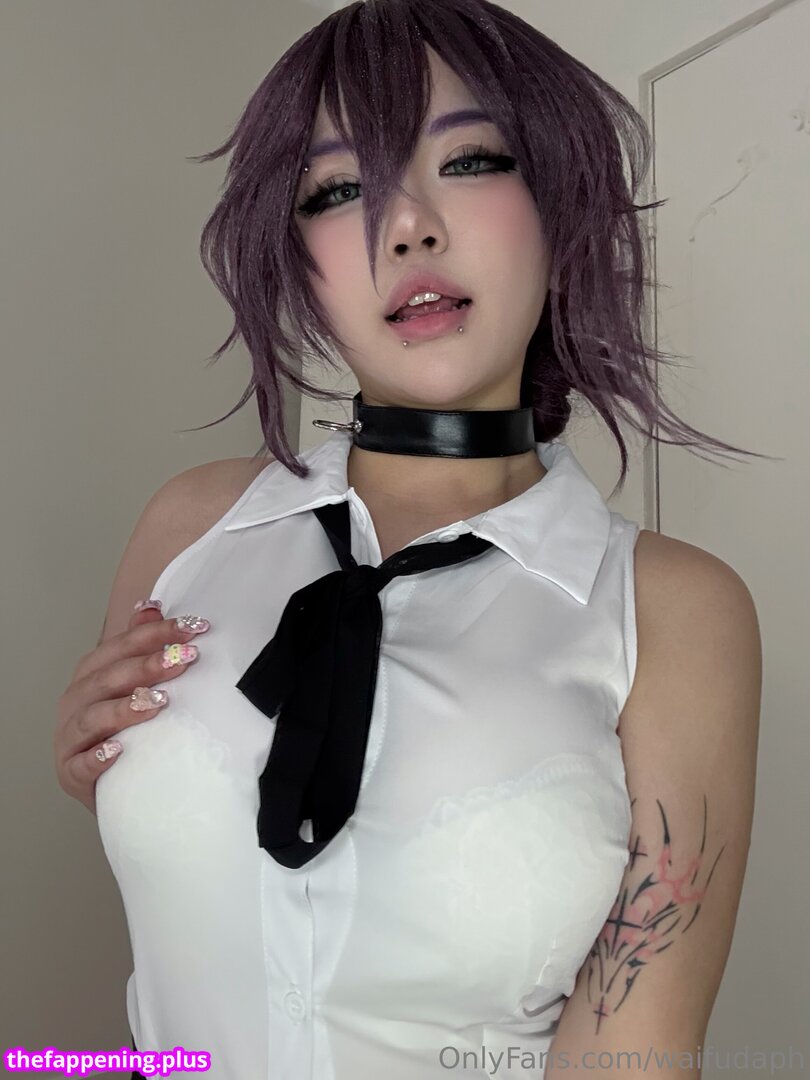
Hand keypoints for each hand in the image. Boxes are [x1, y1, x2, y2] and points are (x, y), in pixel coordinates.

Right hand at [54, 602, 208, 814]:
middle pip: (108, 678)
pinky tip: (117, 750)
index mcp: (91, 674)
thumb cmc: (125, 727)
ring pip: (92, 718)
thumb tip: (151, 607)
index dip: (157, 633)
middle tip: (184, 658)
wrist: (112, 784)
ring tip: (157, 703)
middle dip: (147, 666)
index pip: (122, 646)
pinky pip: (80, 765)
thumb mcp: (133, 684)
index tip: (195, 627)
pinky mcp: (70, 773)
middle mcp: (76, 701)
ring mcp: (69, 737)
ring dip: (124, 709)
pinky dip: (97, 756)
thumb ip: (139, 644)